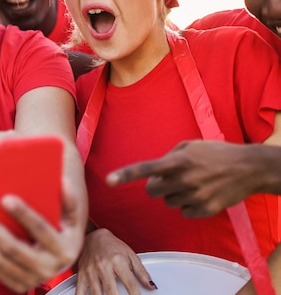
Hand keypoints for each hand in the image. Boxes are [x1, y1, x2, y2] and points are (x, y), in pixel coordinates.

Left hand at [0, 178, 83, 292]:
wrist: (60, 259)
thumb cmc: (62, 229)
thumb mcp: (70, 218)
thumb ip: (68, 200)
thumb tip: (63, 180)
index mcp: (65, 249)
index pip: (40, 229)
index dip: (23, 213)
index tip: (5, 198)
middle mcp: (50, 269)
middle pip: (14, 249)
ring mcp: (34, 280)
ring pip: (1, 260)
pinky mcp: (20, 285)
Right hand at [75, 228, 155, 294]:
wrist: (94, 236)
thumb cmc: (112, 246)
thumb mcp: (130, 255)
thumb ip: (141, 272)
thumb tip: (151, 285)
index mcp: (117, 261)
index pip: (130, 284)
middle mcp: (103, 266)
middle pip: (111, 291)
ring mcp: (91, 271)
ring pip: (96, 293)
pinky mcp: (82, 274)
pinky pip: (80, 290)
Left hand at [106, 140, 266, 217]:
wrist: (249, 168)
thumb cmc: (215, 153)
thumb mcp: (189, 146)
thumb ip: (168, 157)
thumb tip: (153, 173)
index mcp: (178, 161)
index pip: (146, 168)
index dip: (126, 175)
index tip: (109, 181)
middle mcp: (184, 179)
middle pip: (152, 191)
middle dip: (157, 185)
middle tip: (171, 178)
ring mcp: (195, 196)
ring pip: (168, 202)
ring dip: (175, 194)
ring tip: (194, 182)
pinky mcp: (204, 210)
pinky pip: (183, 211)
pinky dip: (188, 205)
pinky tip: (202, 193)